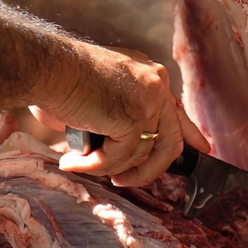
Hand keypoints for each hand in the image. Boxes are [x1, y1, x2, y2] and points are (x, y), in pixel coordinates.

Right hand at [34, 44, 208, 186]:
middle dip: (152, 169)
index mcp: (148, 74)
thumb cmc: (58, 76)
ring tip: (83, 166)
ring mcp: (148, 100)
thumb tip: (105, 153)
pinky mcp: (133, 118)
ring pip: (142, 155)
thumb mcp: (96, 94)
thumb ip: (112, 119)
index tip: (201, 149)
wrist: (46, 66)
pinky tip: (73, 162)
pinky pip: (118, 158)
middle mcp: (155, 83)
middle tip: (126, 181)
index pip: (175, 109)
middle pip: (170, 139)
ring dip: (112, 168)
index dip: (189, 133)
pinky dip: (94, 165)